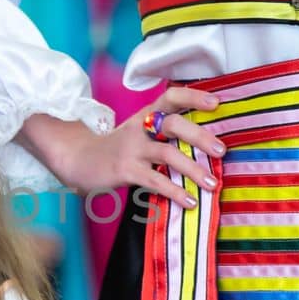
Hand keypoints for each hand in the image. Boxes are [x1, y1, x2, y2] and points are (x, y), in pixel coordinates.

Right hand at [34, 87, 224, 209]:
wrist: (76, 160)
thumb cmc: (116, 149)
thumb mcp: (138, 133)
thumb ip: (163, 133)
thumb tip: (205, 141)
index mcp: (145, 116)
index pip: (170, 97)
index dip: (194, 97)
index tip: (217, 103)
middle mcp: (139, 129)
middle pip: (173, 124)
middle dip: (200, 136)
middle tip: (222, 151)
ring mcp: (131, 149)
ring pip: (167, 154)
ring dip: (194, 170)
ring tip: (213, 184)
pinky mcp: (125, 170)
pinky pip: (154, 180)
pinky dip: (175, 192)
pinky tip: (189, 202)